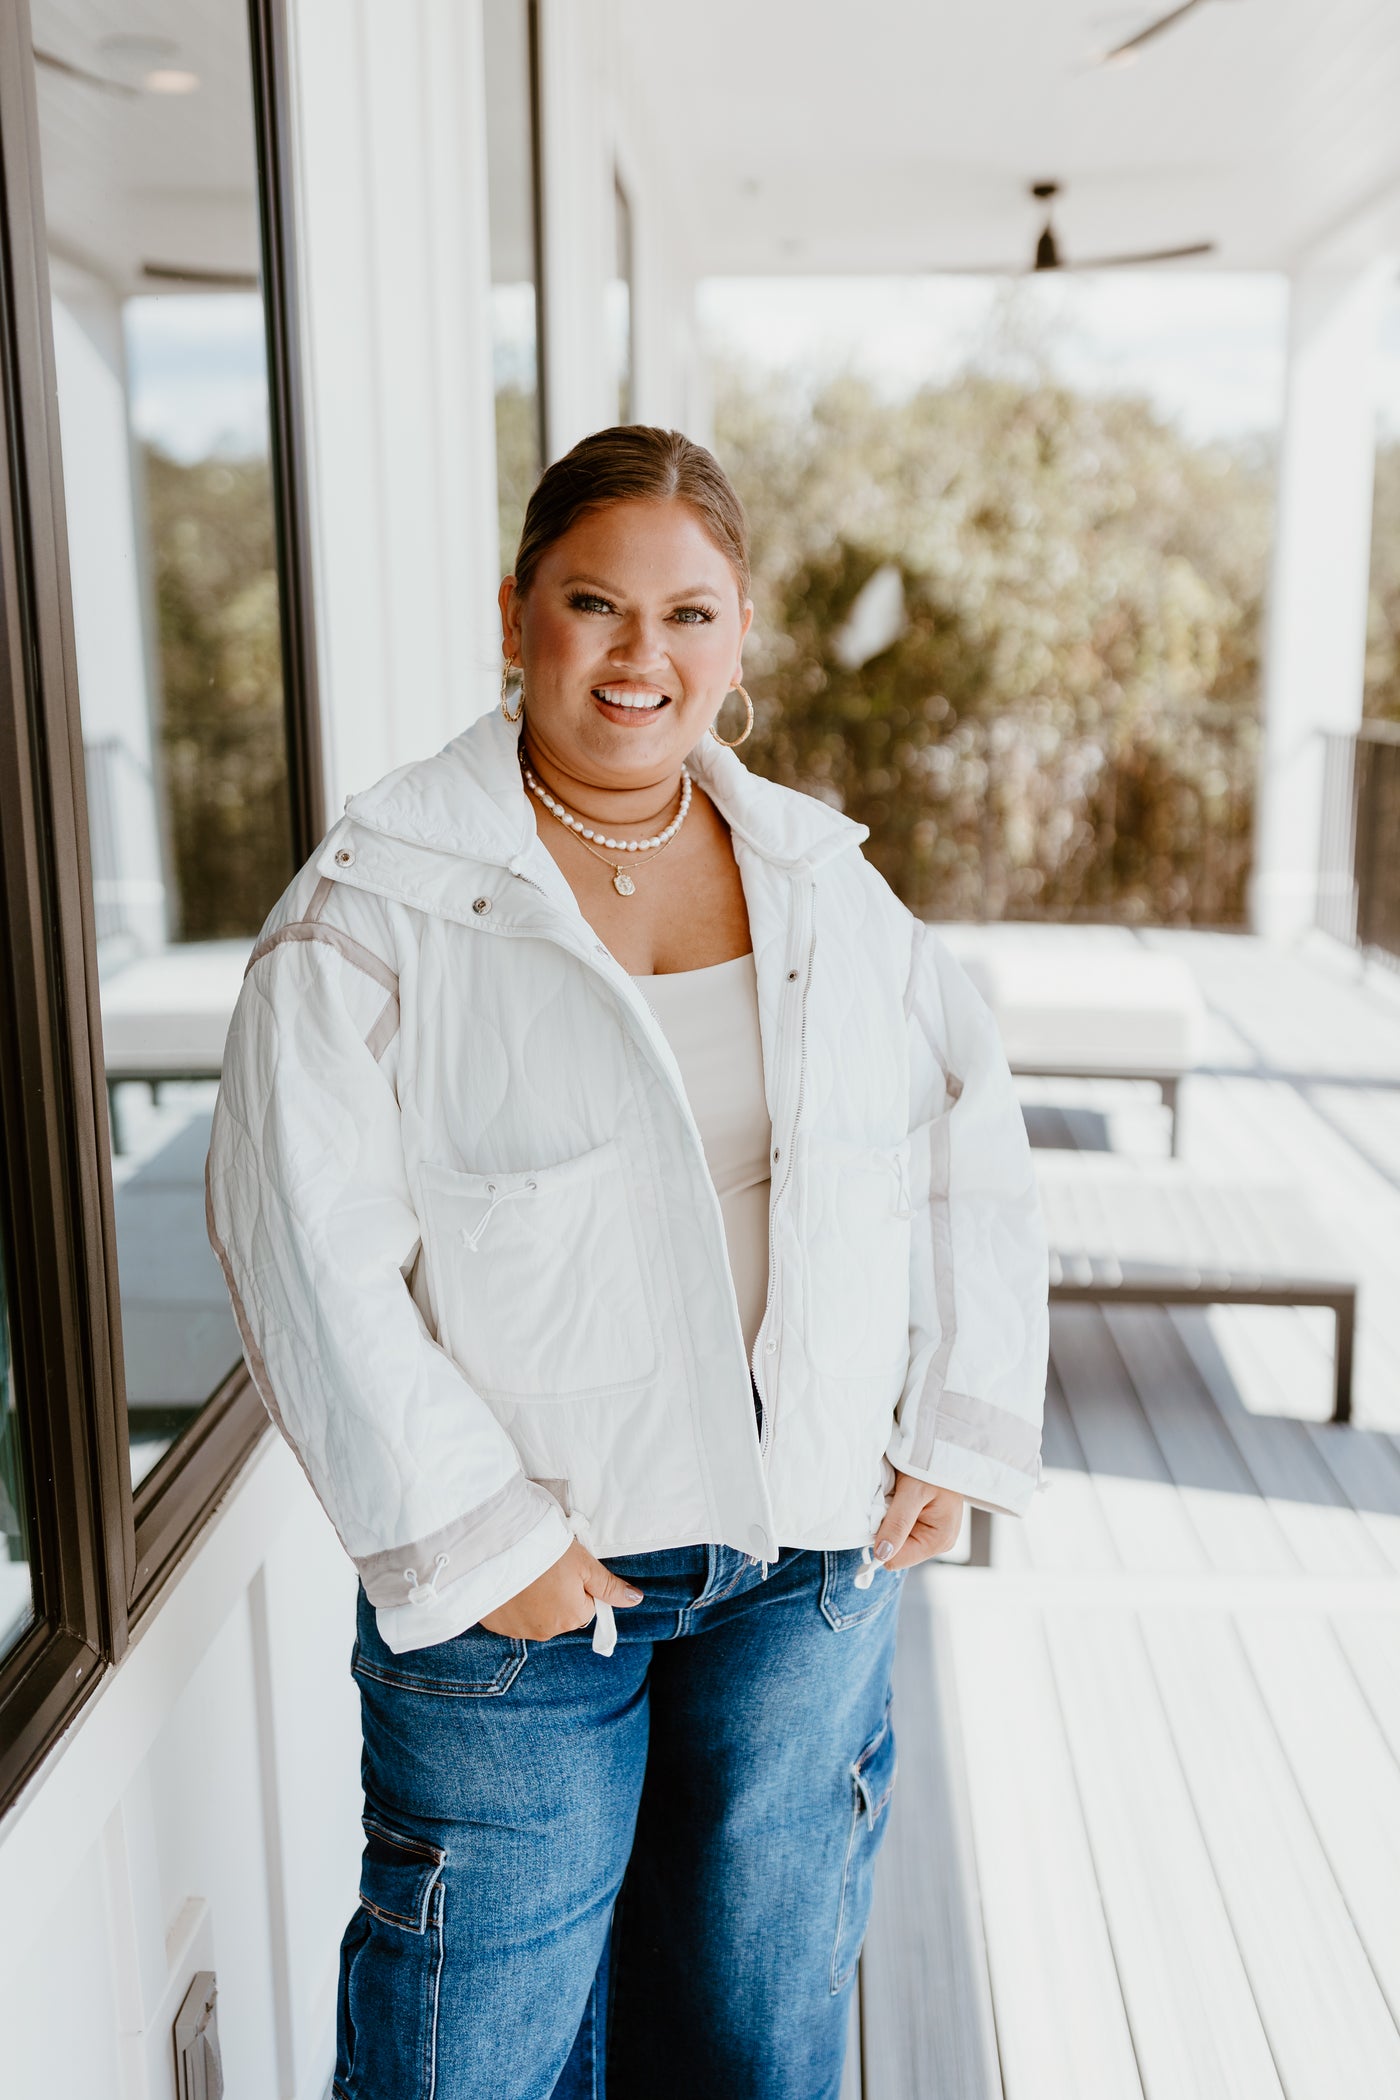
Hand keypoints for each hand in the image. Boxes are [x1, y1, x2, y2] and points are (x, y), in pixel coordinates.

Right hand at [479, 1541, 642, 1641]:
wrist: (495, 1545)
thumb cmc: (545, 1549)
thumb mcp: (584, 1563)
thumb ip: (609, 1586)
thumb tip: (635, 1600)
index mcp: (571, 1617)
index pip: (586, 1605)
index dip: (579, 1584)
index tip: (565, 1567)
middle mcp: (546, 1631)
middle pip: (562, 1613)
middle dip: (557, 1594)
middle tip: (545, 1567)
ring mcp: (518, 1630)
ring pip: (536, 1616)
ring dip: (534, 1600)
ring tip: (525, 1572)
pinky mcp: (495, 1624)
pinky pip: (511, 1616)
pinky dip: (512, 1603)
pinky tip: (509, 1582)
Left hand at [873, 1472, 965, 1569]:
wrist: (940, 1446)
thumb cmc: (931, 1466)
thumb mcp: (912, 1493)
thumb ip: (897, 1524)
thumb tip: (882, 1555)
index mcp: (939, 1540)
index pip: (896, 1559)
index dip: (881, 1541)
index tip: (879, 1517)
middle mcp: (937, 1542)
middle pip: (896, 1550)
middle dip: (886, 1529)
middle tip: (890, 1502)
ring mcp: (931, 1533)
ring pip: (895, 1538)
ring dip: (888, 1519)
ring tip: (896, 1496)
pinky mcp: (924, 1523)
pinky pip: (899, 1527)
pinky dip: (892, 1513)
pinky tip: (898, 1497)